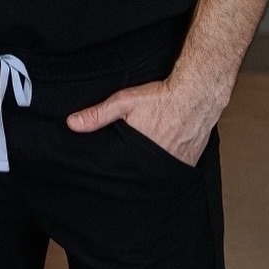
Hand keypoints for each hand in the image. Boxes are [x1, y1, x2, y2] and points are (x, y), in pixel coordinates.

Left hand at [66, 73, 222, 166]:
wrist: (196, 94)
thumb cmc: (161, 97)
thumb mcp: (124, 102)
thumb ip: (98, 114)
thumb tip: (72, 124)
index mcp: (139, 152)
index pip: (121, 171)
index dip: (114, 170)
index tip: (109, 171)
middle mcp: (158, 162)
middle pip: (140, 174)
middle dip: (132, 170)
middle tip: (129, 162)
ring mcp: (176, 163)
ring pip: (158, 174)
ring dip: (150, 169)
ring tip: (146, 158)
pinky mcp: (190, 162)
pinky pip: (175, 170)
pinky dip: (167, 166)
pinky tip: (163, 155)